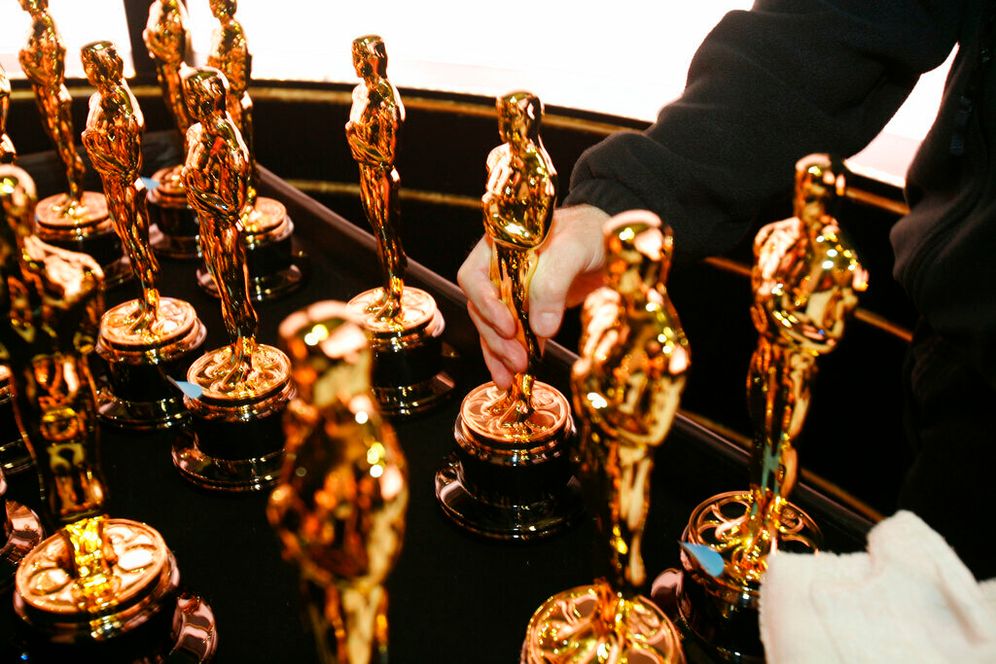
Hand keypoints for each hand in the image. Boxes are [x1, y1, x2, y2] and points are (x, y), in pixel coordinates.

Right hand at [458, 204, 610, 387]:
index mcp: (500, 245)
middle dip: (496, 337)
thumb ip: (555, 282)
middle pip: (482, 307)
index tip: (508, 326)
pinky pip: (511, 336)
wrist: (611, 245)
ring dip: (500, 353)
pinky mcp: (526, 312)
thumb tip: (540, 327)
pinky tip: (516, 377)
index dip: (486, 303)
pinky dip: (511, 356)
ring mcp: (511, 292)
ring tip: (511, 377)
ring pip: (492, 326)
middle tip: (517, 359)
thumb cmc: (591, 234)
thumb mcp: (576, 248)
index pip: (475, 276)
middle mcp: (499, 269)